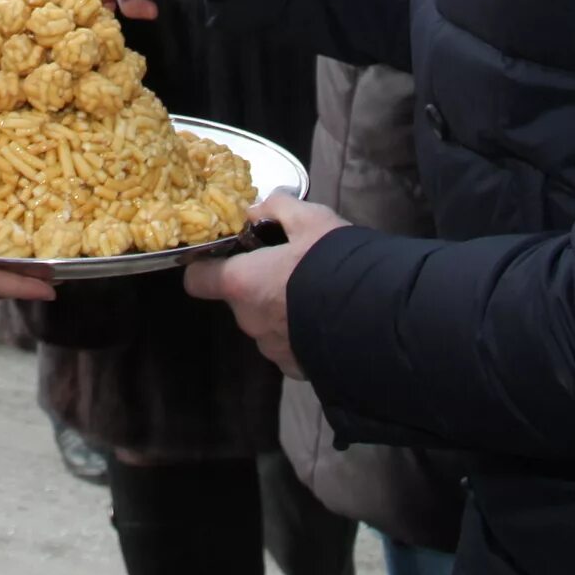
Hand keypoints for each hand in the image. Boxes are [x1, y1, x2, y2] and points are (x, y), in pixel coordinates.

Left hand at [182, 192, 345, 378]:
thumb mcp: (311, 220)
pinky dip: (299, 331)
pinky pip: (287, 344)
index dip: (208, 266)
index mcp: (241, 284)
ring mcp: (271, 348)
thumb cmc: (334, 263)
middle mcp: (248, 320)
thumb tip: (258, 207)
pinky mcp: (295, 368)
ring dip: (280, 308)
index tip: (228, 254)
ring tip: (313, 291)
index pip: (197, 279)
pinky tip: (324, 317)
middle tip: (289, 264)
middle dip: (258, 282)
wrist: (377, 319)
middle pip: (238, 297)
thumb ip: (278, 208)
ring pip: (265, 322)